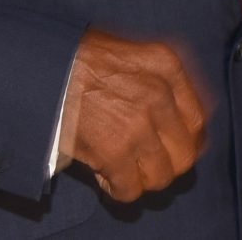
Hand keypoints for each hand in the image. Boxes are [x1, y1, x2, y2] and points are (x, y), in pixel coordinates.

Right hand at [57, 28, 210, 202]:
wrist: (43, 65)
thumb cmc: (78, 57)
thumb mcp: (131, 51)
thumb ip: (158, 79)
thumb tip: (172, 117)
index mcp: (168, 66)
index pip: (198, 119)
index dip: (188, 141)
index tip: (175, 148)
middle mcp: (160, 95)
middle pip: (186, 153)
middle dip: (168, 165)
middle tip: (148, 165)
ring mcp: (139, 125)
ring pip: (161, 176)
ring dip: (143, 179)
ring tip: (126, 170)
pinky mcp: (113, 151)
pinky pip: (131, 189)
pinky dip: (118, 190)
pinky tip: (105, 177)